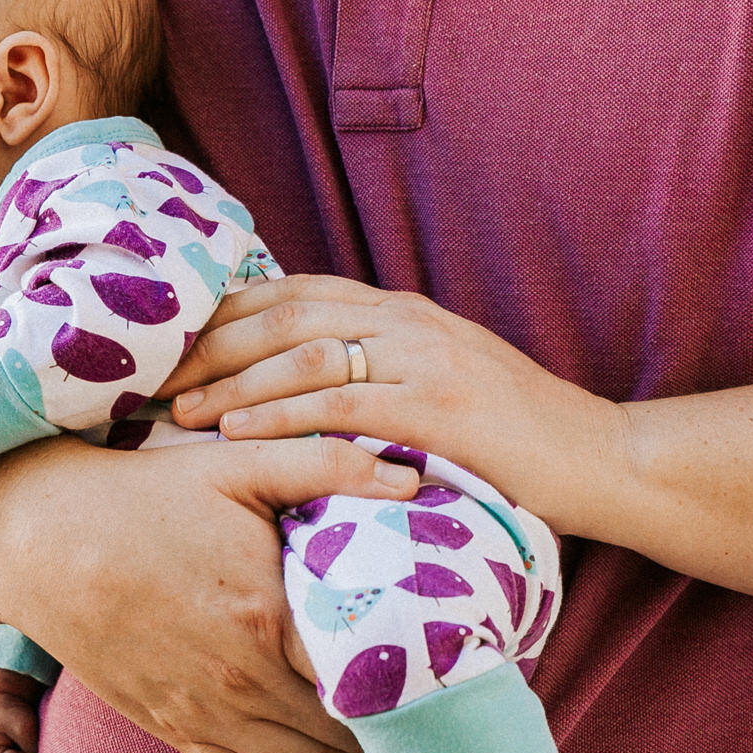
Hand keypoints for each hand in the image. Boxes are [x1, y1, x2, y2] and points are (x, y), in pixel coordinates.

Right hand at [0, 431, 421, 752]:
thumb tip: (413, 477)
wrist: (36, 539)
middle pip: (345, 732)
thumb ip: (326, 466)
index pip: (364, 672)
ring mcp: (203, 714)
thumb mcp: (236, 462)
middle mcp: (238, 680)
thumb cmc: (142, 494)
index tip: (468, 678)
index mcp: (263, 615)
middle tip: (457, 728)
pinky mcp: (174, 729)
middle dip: (404, 736)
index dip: (420, 682)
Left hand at [160, 275, 632, 535]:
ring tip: (174, 410)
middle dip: (208, 343)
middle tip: (146, 378)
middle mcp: (407, 321)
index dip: (224, 314)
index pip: (293, 292)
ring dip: (229, 380)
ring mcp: (425, 357)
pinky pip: (340, 401)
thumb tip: (307, 392)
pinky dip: (280, 413)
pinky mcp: (439, 405)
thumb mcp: (443, 390)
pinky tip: (235, 433)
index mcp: (403, 312)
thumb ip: (383, 376)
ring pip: (302, 351)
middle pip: (282, 312)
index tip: (168, 344)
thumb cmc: (519, 440)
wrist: (605, 460)